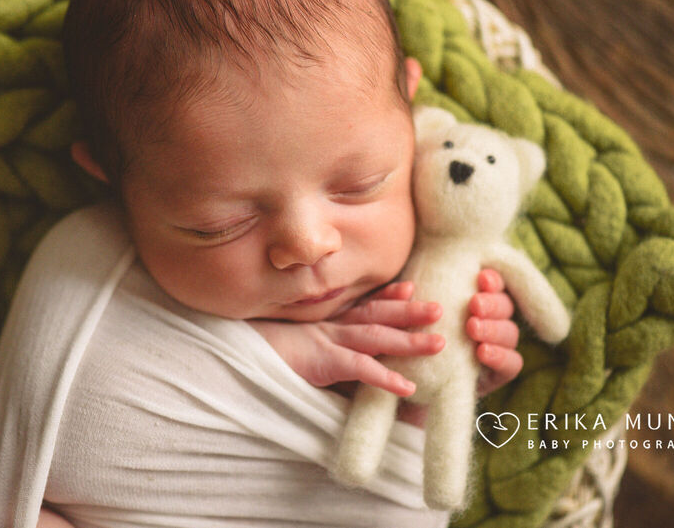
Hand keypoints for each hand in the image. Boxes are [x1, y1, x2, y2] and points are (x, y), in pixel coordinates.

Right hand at [248, 281, 443, 395]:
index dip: (387, 295)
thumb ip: (310, 339)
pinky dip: (384, 376)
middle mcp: (330, 325)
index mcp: (324, 320)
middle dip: (409, 310)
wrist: (232, 353)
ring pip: (376, 336)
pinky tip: (407, 386)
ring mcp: (327, 340)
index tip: (410, 287)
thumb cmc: (258, 347)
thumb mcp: (288, 338)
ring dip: (409, 339)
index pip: (360, 304)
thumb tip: (329, 349)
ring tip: (439, 344)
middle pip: (376, 313)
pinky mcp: (322, 362)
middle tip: (441, 308)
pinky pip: (359, 368)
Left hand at [395, 269, 520, 426]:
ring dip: (494, 328)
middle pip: (505, 306)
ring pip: (510, 332)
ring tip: (473, 328)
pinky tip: (482, 352)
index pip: (493, 286)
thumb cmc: (413, 344)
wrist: (414, 386)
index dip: (492, 280)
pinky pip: (512, 363)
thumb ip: (410, 304)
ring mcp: (499, 347)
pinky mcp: (500, 373)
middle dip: (492, 303)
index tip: (480, 277)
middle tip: (474, 305)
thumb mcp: (410, 321)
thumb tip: (407, 287)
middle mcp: (492, 321)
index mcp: (476, 302)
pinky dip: (501, 356)